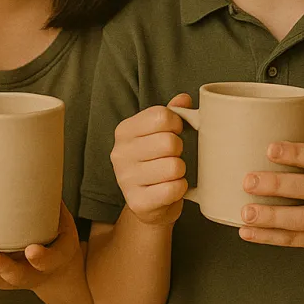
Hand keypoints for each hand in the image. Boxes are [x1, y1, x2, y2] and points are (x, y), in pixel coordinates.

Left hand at [0, 203, 82, 290]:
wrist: (54, 271)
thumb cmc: (56, 240)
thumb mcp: (62, 223)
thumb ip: (51, 203)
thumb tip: (41, 166)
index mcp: (54, 260)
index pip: (49, 261)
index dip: (41, 257)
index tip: (32, 250)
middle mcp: (33, 273)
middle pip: (16, 275)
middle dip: (0, 265)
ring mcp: (13, 277)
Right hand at [110, 94, 191, 226]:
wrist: (150, 204)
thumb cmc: (157, 161)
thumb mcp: (160, 133)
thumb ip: (171, 113)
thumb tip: (184, 99)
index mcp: (124, 130)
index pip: (161, 116)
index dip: (177, 124)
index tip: (176, 132)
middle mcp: (119, 153)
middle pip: (169, 142)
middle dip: (179, 150)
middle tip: (173, 156)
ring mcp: (125, 179)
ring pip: (174, 167)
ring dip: (180, 171)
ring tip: (171, 173)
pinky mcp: (137, 202)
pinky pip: (173, 189)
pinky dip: (180, 189)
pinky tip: (170, 188)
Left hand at [239, 139, 303, 253]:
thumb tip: (264, 132)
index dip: (296, 154)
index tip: (270, 149)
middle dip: (276, 185)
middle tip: (248, 181)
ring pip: (302, 219)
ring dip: (271, 216)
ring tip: (246, 212)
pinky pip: (293, 240)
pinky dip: (268, 237)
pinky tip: (247, 231)